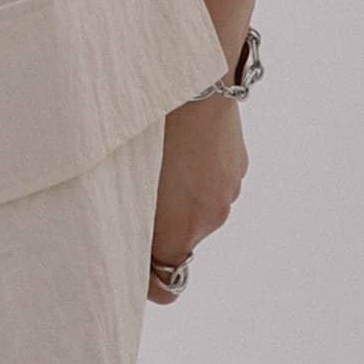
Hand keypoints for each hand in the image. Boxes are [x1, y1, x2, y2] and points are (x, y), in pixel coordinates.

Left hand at [147, 90, 248, 304]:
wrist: (196, 80)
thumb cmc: (149, 126)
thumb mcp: (127, 174)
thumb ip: (128, 214)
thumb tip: (130, 238)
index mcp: (179, 229)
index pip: (165, 284)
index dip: (143, 279)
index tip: (125, 263)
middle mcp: (210, 218)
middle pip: (179, 240)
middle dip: (157, 224)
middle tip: (129, 191)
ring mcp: (229, 190)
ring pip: (196, 207)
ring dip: (178, 194)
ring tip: (157, 157)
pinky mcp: (238, 165)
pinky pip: (210, 181)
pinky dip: (195, 172)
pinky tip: (180, 143)